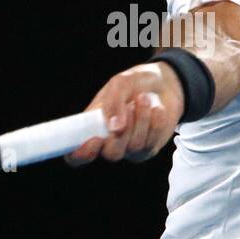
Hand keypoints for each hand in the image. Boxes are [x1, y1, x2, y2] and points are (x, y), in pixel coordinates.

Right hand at [64, 63, 184, 164]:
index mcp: (91, 128)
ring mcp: (129, 148)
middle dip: (123, 131)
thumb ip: (113, 103)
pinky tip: (156, 110)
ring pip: (134, 147)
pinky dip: (155, 123)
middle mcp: (108, 142)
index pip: (76, 155)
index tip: (95, 139)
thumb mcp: (120, 83)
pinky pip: (151, 144)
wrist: (164, 84)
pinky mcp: (149, 149)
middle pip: (111, 154)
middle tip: (129, 106)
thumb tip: (115, 128)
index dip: (80, 155)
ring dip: (141, 120)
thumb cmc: (135, 83)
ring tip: (144, 99)